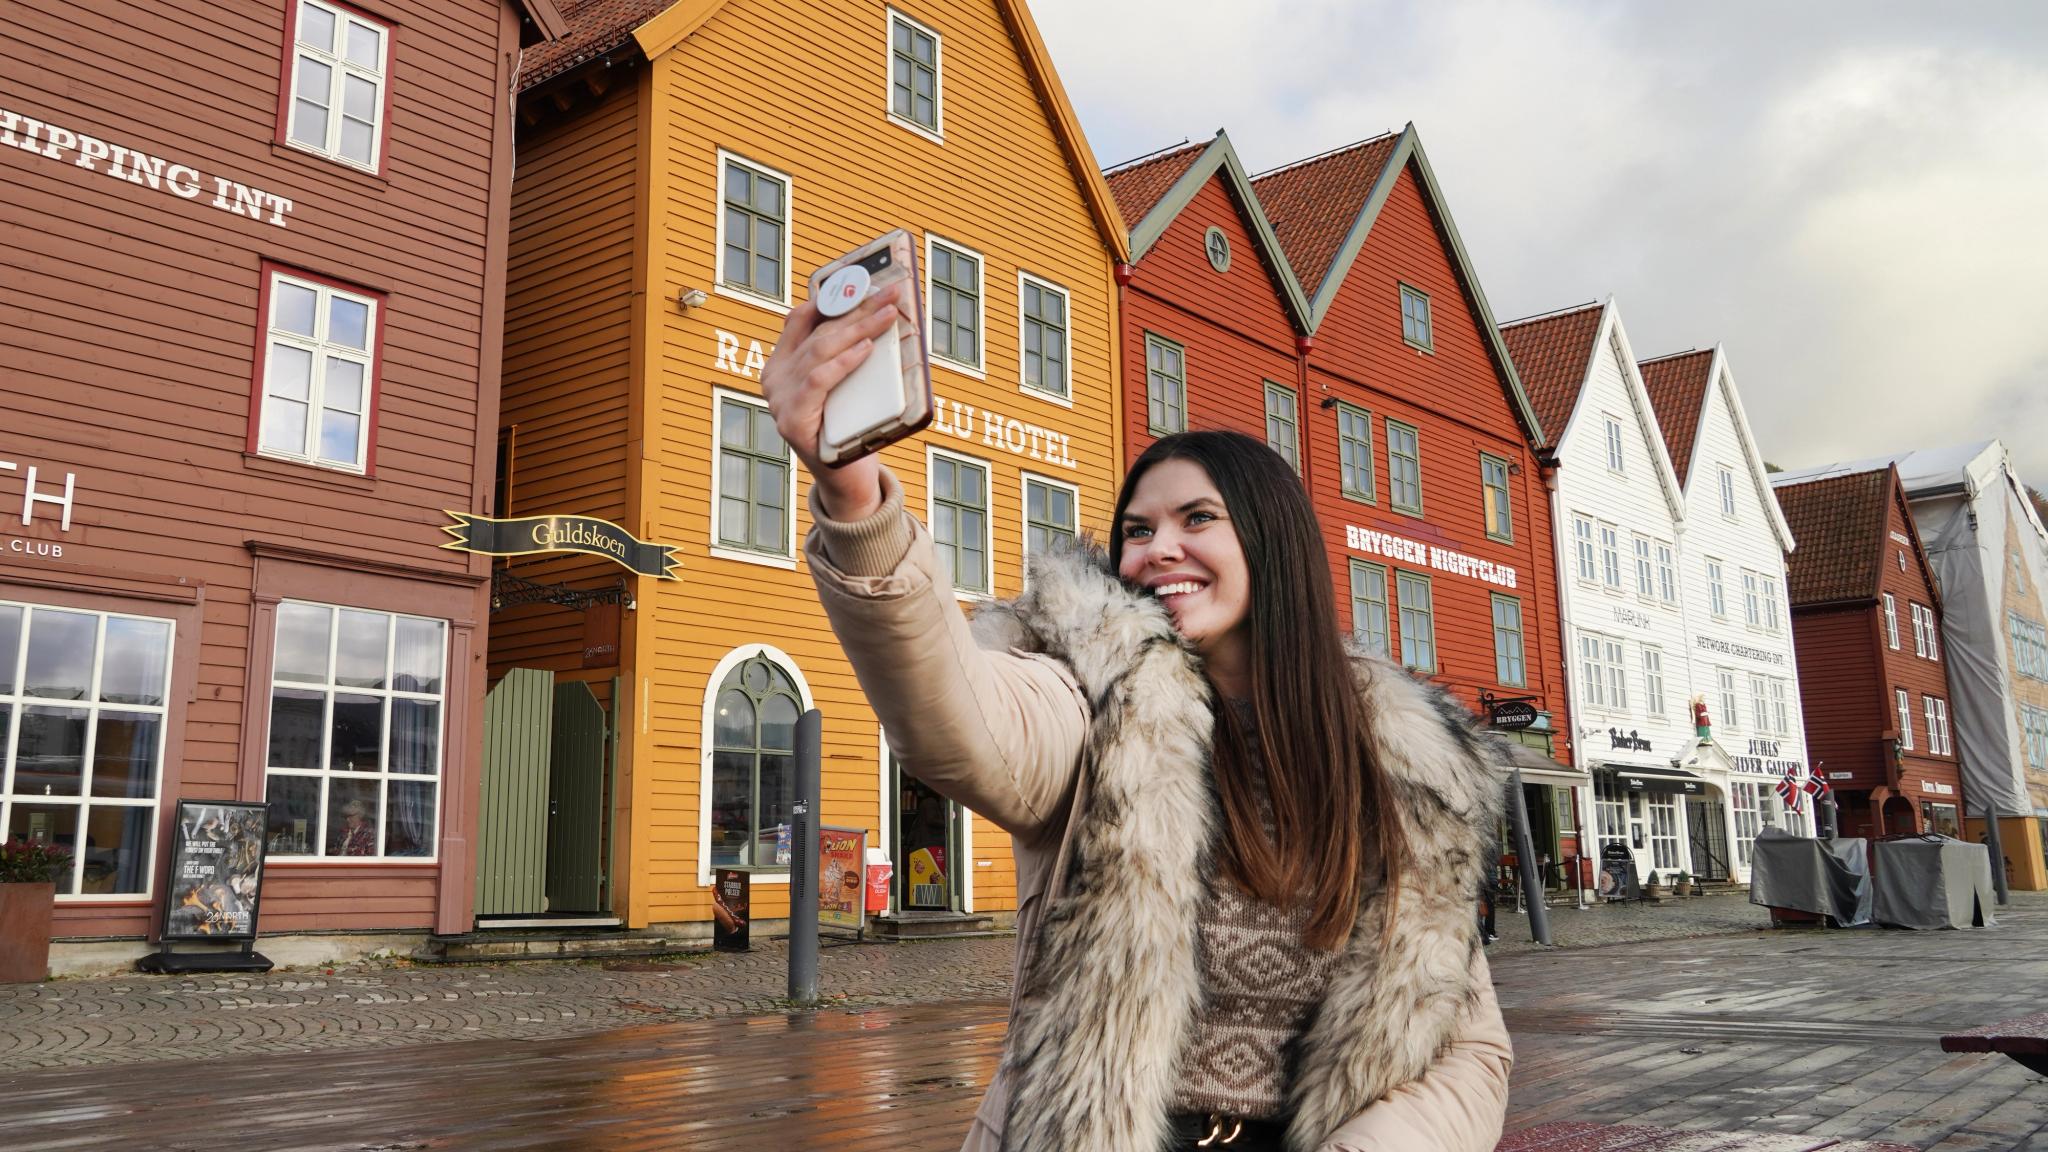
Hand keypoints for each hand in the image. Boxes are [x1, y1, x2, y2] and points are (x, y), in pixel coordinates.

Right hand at [761, 280, 909, 521]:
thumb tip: (878, 312)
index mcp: (782, 364)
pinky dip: (844, 362)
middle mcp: (774, 379)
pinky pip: (819, 381)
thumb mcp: (845, 384)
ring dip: (858, 328)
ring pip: (819, 351)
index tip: (863, 279)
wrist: (846, 478)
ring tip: (887, 315)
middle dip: (856, 308)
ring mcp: (779, 401)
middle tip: (890, 293)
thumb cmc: (850, 425)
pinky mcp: (792, 422)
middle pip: (817, 332)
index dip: (832, 296)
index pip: (802, 318)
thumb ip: (846, 354)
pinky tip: (866, 348)